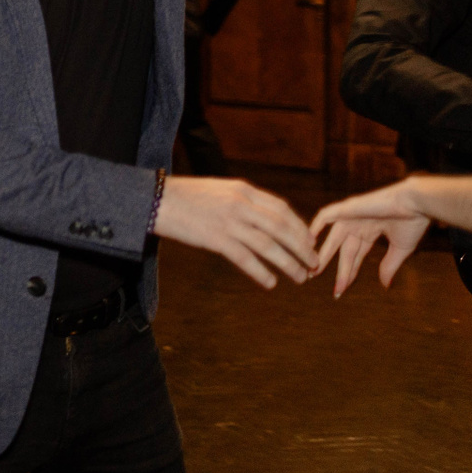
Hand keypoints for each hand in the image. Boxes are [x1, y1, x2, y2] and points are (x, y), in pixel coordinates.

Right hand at [151, 175, 315, 288]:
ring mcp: (229, 222)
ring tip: (301, 277)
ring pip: (269, 246)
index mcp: (243, 190)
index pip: (282, 209)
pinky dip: (261, 272)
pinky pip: (246, 259)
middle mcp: (241, 205)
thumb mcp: (220, 190)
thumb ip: (243, 200)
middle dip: (302, 248)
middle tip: (315, 263)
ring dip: (289, 264)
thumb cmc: (187, 196)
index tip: (309, 241)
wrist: (157, 199)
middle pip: (282, 228)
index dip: (300, 227)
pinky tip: (270, 283)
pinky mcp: (216, 239)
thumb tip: (265, 217)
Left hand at [311, 181, 430, 294]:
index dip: (348, 273)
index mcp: (370, 232)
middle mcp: (358, 224)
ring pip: (333, 238)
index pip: (355, 256)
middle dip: (331, 266)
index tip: (340, 289)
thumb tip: (385, 285)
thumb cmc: (412, 222)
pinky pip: (326, 215)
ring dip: (323, 254)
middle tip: (315, 279)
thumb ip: (389, 265)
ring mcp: (352, 216)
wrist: (417, 204)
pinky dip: (316, 226)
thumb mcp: (400, 249)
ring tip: (312, 270)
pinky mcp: (349, 208)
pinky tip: (308, 241)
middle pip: (341, 250)